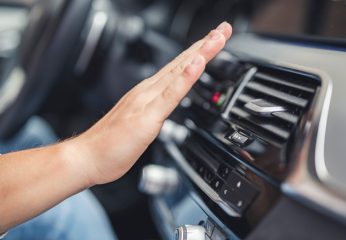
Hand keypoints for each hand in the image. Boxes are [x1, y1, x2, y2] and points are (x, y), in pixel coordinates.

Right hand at [70, 22, 232, 184]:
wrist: (87, 156)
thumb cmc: (111, 143)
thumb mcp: (140, 122)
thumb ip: (153, 109)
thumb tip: (164, 105)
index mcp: (148, 93)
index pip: (178, 68)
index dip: (198, 52)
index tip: (214, 40)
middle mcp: (148, 91)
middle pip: (182, 63)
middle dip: (205, 44)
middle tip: (223, 28)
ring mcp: (147, 101)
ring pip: (180, 71)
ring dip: (201, 52)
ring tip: (218, 37)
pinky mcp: (147, 116)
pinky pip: (170, 94)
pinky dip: (186, 77)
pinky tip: (197, 63)